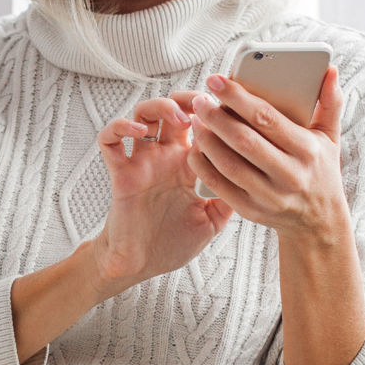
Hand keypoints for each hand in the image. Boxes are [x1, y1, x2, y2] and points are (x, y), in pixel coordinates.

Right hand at [83, 93, 234, 297]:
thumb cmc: (172, 244)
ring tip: (178, 118)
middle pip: (172, 108)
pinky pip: (109, 140)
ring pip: (142, 114)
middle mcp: (165, 157)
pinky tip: (137, 132)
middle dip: (187, 98)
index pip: (201, 125)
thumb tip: (255, 177)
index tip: (230, 109)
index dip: (213, 112)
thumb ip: (229, 197)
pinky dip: (119, 127)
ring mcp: (141, 162)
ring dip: (160, 106)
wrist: (141, 266)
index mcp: (188, 165)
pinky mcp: (120, 173)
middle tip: (204, 102)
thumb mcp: (212, 221)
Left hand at [184, 68, 352, 240]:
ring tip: (196, 120)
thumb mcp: (330, 137)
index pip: (267, 118)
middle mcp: (290, 175)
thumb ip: (330, 102)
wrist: (318, 220)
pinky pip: (221, 187)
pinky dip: (204, 167)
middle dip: (216, 117)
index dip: (238, 97)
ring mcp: (270, 196)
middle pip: (244, 141)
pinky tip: (195, 149)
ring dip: (207, 140)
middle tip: (200, 99)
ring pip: (229, 165)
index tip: (217, 80)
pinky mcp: (252, 211)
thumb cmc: (320, 169)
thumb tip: (330, 70)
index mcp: (307, 150)